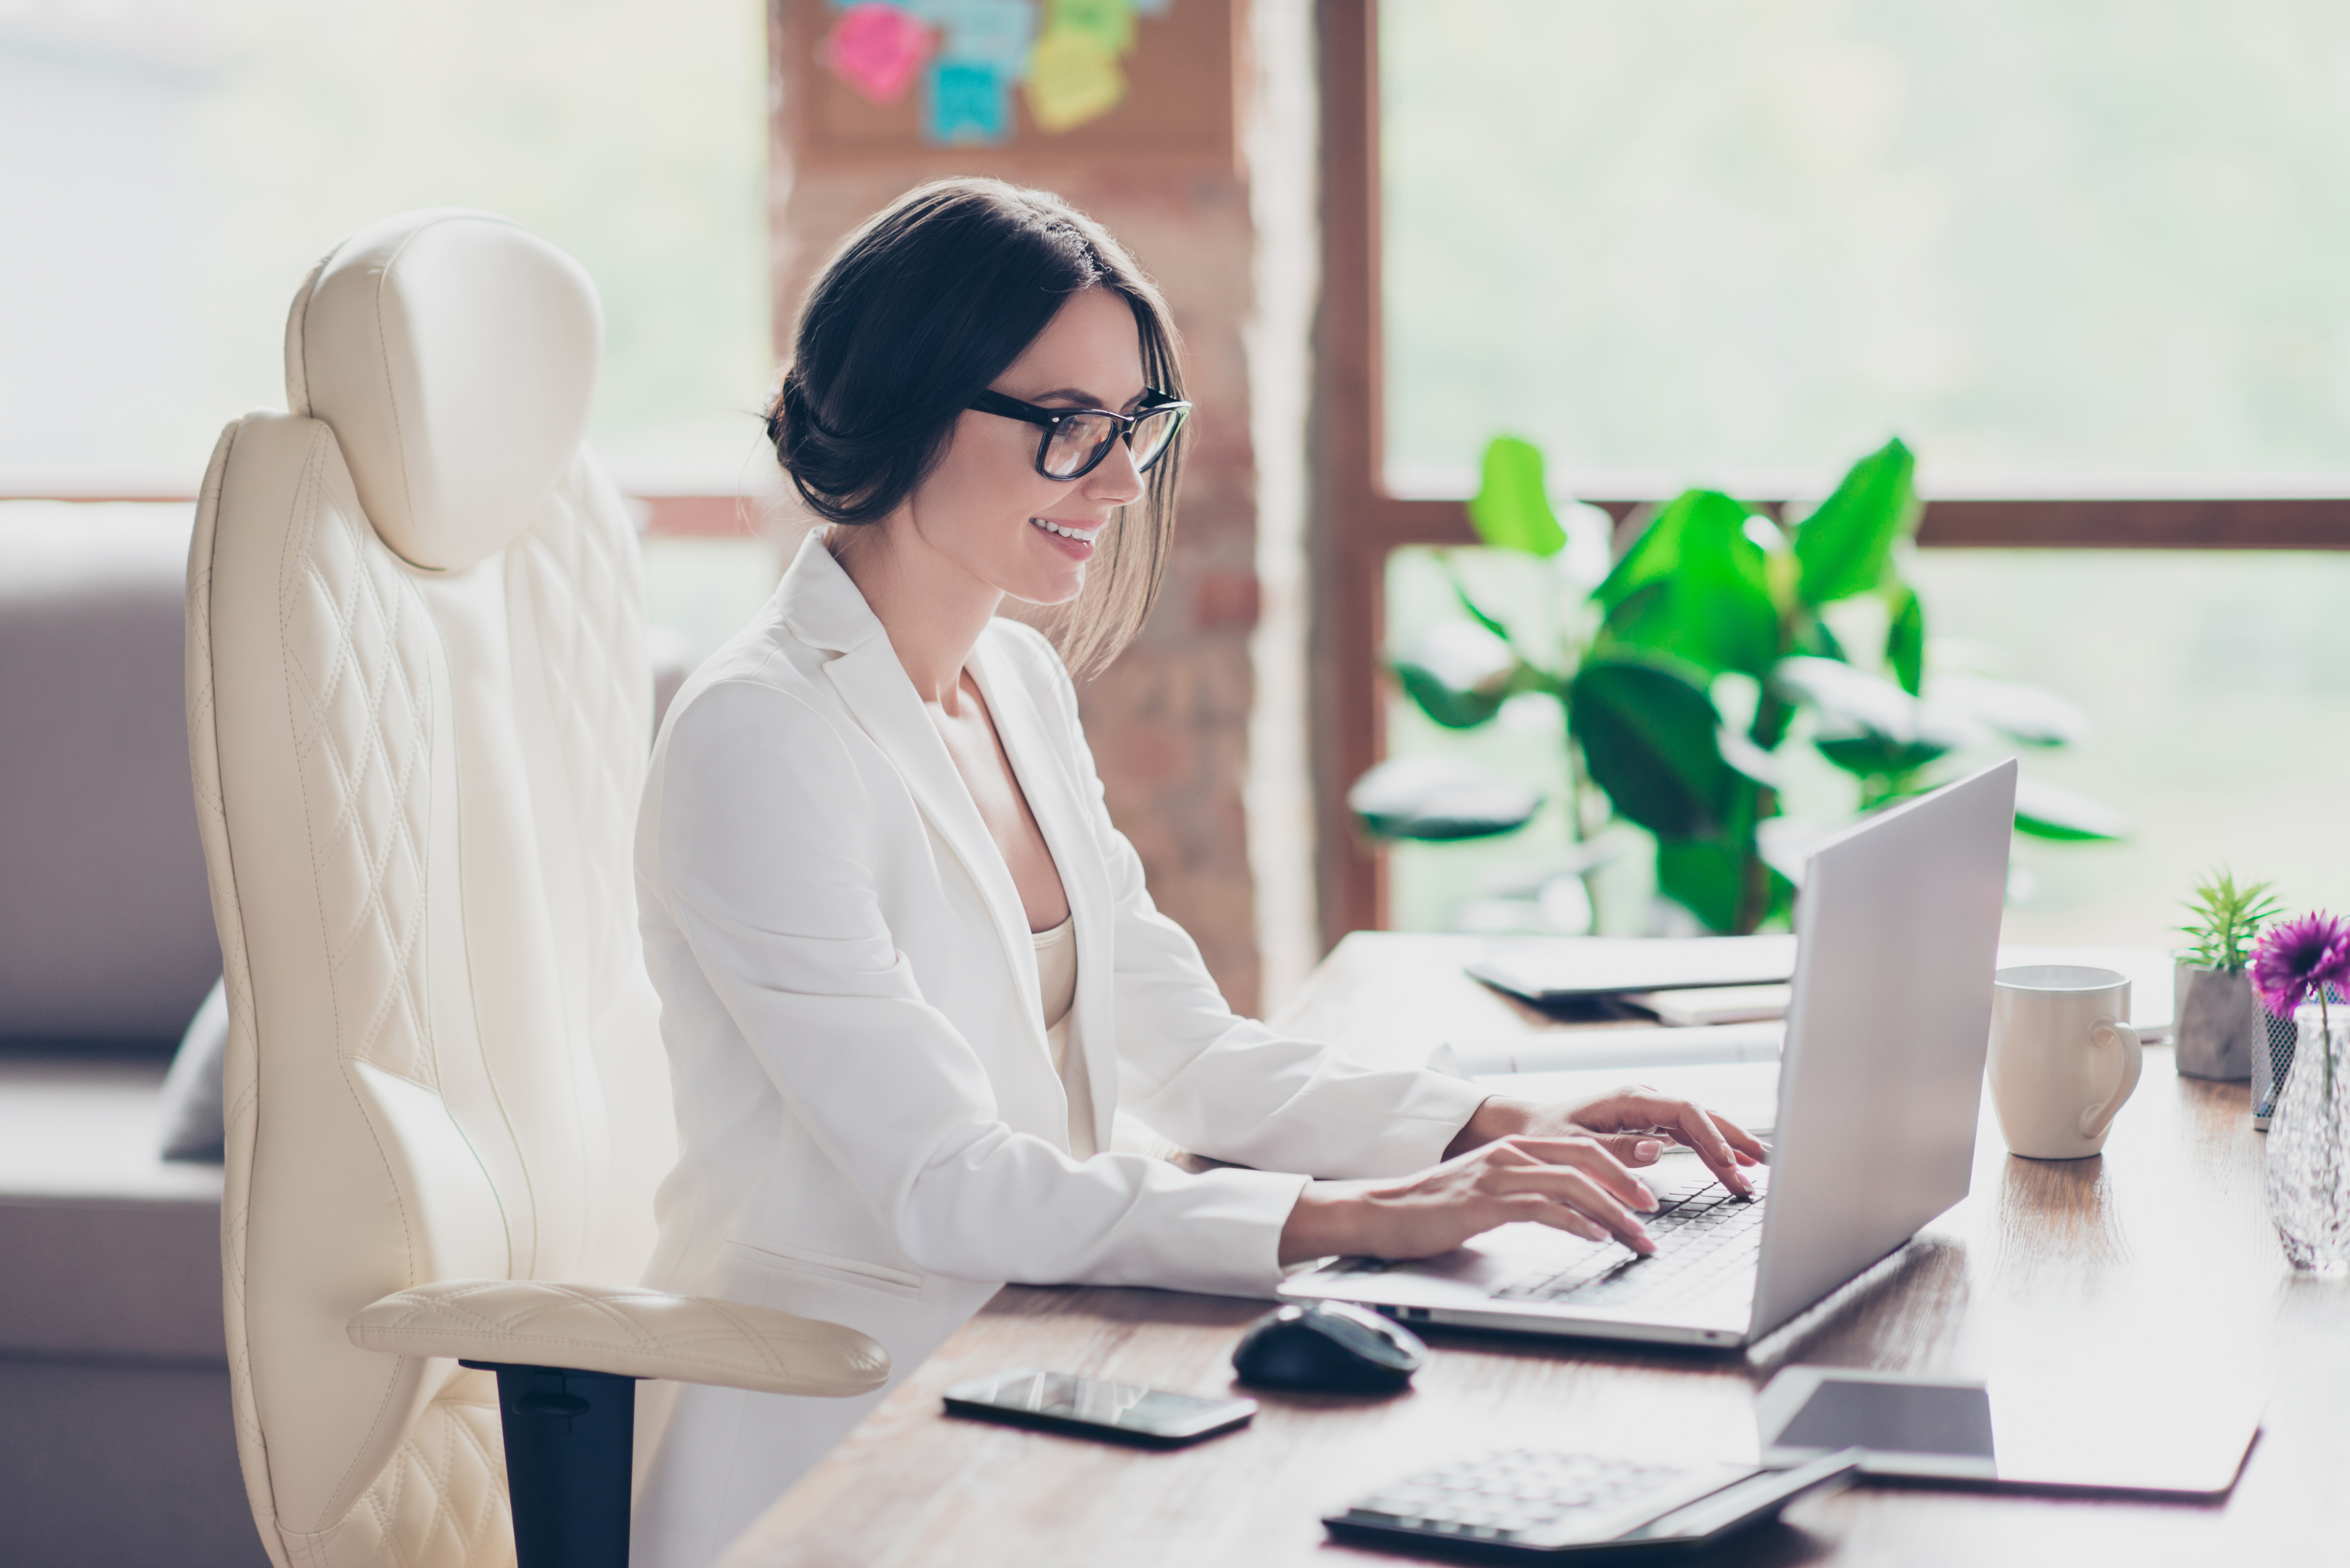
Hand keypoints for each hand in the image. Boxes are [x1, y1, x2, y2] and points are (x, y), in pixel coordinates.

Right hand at [1277, 1135, 1660, 1265]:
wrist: (1380, 1212)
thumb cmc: (1431, 1210)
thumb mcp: (1486, 1193)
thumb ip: (1525, 1194)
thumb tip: (1569, 1213)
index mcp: (1513, 1149)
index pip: (1582, 1150)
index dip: (1620, 1170)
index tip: (1645, 1197)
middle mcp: (1510, 1155)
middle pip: (1586, 1161)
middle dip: (1627, 1187)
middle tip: (1654, 1212)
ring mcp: (1498, 1176)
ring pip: (1573, 1186)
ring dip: (1613, 1214)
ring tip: (1636, 1237)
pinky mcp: (1485, 1202)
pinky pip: (1543, 1209)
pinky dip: (1577, 1223)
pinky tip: (1595, 1238)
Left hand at [1443, 1089, 1767, 1197]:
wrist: (1525, 1126)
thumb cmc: (1544, 1134)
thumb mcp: (1573, 1145)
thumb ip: (1614, 1150)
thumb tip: (1656, 1150)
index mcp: (1629, 1099)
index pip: (1683, 1111)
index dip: (1710, 1136)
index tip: (1730, 1162)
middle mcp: (1644, 1100)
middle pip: (1701, 1115)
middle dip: (1733, 1139)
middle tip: (1762, 1166)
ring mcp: (1649, 1112)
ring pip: (1700, 1125)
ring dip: (1727, 1147)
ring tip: (1757, 1171)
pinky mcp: (1648, 1125)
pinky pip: (1688, 1135)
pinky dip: (1710, 1150)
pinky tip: (1731, 1166)